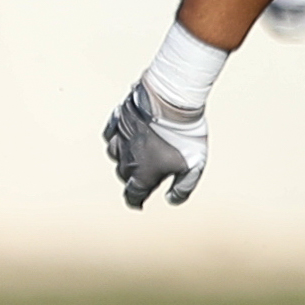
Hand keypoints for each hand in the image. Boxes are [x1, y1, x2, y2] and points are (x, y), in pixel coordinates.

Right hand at [102, 78, 207, 206]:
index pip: (133, 195)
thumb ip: (182, 188)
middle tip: (147, 176)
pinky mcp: (119, 120)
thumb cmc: (184, 136)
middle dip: (134, 179)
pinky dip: (115, 137)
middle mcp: (127, 160)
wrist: (172, 102)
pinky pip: (110, 133)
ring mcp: (120, 138)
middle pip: (124, 175)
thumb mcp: (193, 167)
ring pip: (115, 155)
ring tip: (136, 156)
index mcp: (142, 175)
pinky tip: (123, 136)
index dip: (136, 201)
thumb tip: (172, 200)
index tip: (139, 203)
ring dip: (124, 158)